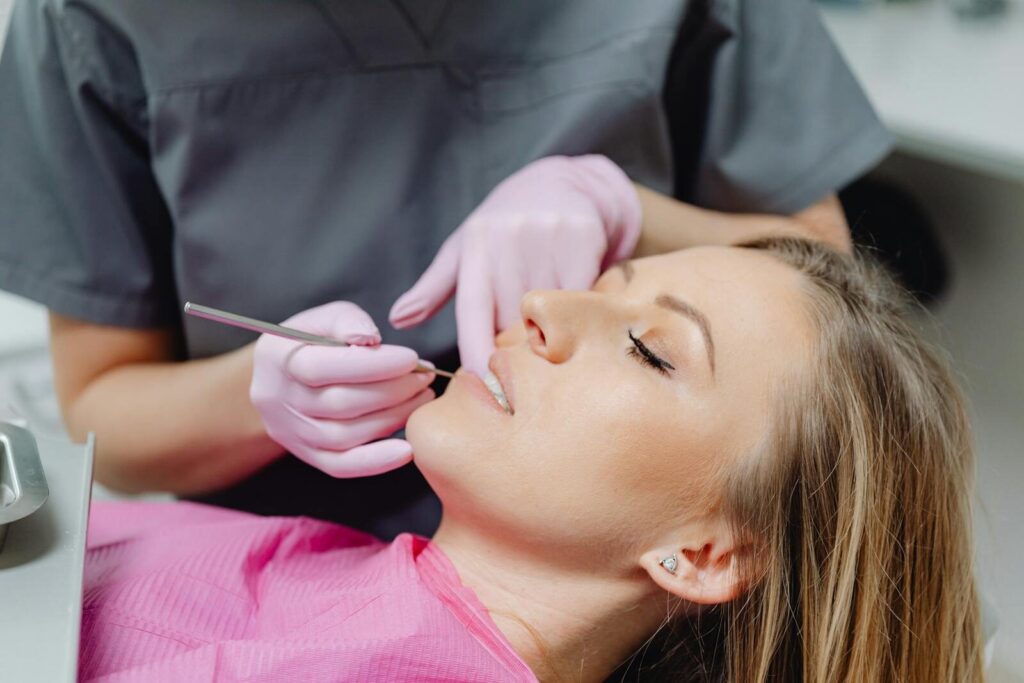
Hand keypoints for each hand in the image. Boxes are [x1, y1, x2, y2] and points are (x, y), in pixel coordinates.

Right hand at [250, 301, 434, 476]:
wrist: (285, 378)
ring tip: (422, 398)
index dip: (373, 365)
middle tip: (425, 377)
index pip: (322, 368)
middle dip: (392, 391)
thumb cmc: (313, 340)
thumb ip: (347, 321)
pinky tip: (408, 450)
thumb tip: (369, 338)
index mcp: (277, 358)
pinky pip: (341, 466)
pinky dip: (376, 462)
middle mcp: (278, 400)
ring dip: (392, 418)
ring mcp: (291, 432)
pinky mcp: (308, 456)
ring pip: (344, 436)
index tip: (412, 359)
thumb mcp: (325, 318)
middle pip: (339, 405)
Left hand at [389, 155, 641, 374]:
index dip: (477, 350)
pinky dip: (578, 313)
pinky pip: (581, 295)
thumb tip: (398, 319)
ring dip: (549, 334)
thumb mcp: (464, 249)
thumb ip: (434, 288)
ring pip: (550, 310)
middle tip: (521, 372)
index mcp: (474, 249)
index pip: (473, 311)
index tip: (483, 384)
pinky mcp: (581, 237)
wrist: (561, 183)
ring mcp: (545, 237)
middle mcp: (507, 241)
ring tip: (549, 340)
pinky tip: (576, 317)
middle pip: (513, 319)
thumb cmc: (503, 227)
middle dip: (516, 350)